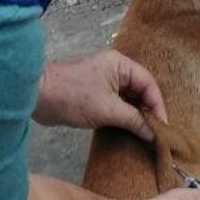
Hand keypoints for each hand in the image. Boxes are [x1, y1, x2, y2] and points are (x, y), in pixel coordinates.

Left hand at [32, 50, 166, 140]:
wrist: (36, 96)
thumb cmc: (74, 97)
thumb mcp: (108, 110)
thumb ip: (134, 120)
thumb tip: (154, 135)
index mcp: (120, 64)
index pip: (148, 83)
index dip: (158, 105)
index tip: (163, 127)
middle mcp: (115, 70)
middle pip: (140, 91)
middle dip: (149, 111)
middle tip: (158, 133)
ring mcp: (104, 82)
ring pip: (129, 99)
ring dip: (137, 115)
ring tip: (147, 134)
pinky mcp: (95, 95)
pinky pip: (117, 105)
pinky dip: (125, 116)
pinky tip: (131, 130)